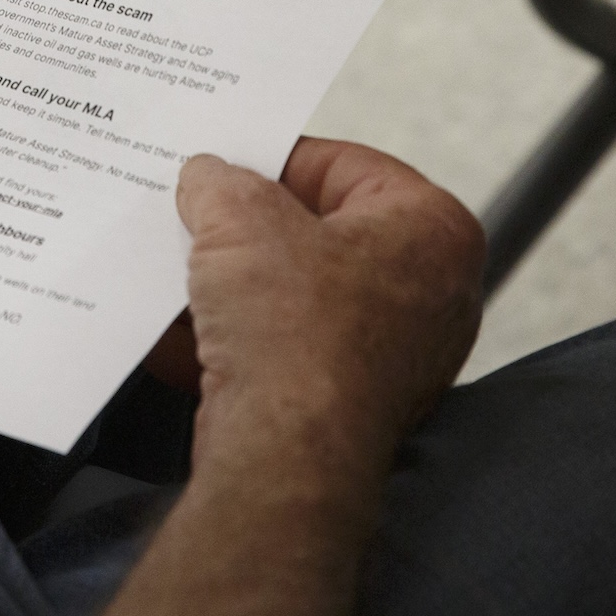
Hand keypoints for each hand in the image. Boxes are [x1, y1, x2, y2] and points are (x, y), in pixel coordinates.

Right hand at [86, 142, 481, 615]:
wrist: (284, 456)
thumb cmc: (294, 336)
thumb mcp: (239, 217)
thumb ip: (220, 180)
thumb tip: (209, 178)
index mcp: (433, 230)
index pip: (344, 165)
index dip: (273, 160)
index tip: (227, 165)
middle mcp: (433, 294)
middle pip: (319, 233)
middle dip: (249, 231)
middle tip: (200, 216)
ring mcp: (396, 356)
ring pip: (298, 295)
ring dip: (235, 286)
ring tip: (185, 274)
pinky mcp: (351, 404)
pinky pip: (286, 350)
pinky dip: (239, 341)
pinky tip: (183, 333)